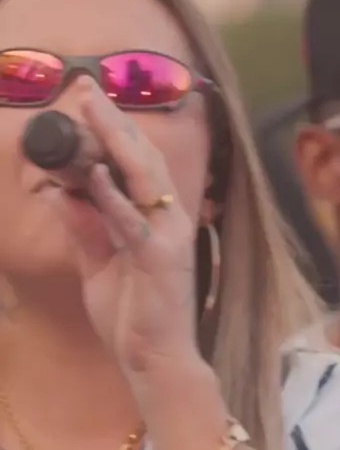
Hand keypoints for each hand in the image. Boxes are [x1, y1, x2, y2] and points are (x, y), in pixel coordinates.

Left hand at [50, 77, 199, 374]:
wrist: (155, 361)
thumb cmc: (133, 316)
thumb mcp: (98, 266)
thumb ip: (85, 228)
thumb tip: (61, 192)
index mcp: (155, 221)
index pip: (134, 167)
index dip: (112, 133)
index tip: (86, 103)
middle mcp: (167, 221)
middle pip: (141, 160)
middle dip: (114, 123)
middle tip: (88, 89)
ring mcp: (168, 238)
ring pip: (143, 179)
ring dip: (116, 143)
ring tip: (93, 110)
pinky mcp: (161, 260)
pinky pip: (134, 222)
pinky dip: (114, 197)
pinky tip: (95, 175)